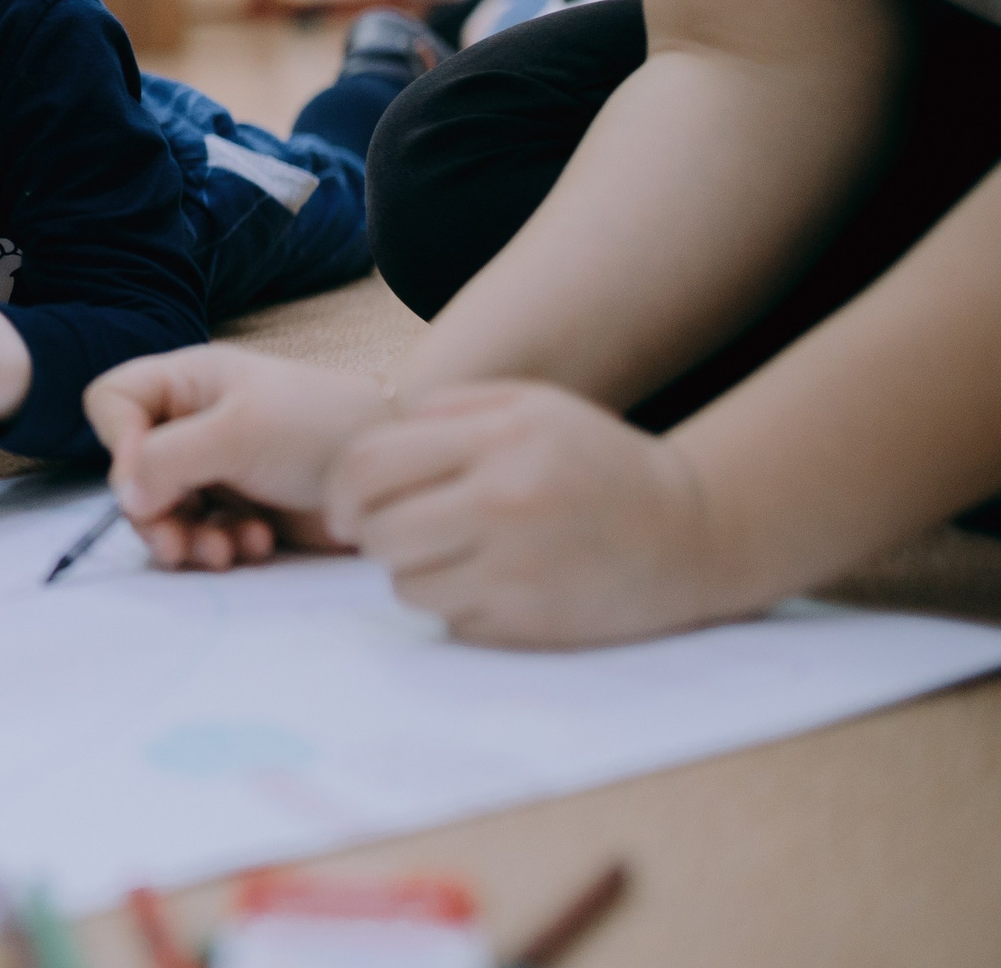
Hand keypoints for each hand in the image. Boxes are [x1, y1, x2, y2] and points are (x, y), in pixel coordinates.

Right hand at [84, 346, 389, 568]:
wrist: (397, 470)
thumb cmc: (320, 427)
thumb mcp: (239, 432)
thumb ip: (171, 459)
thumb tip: (125, 496)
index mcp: (187, 384)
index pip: (114, 403)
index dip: (119, 442)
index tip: (147, 476)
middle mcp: (193, 423)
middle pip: (133, 470)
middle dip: (152, 511)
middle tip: (175, 541)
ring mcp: (215, 467)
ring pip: (163, 510)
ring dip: (185, 537)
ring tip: (222, 551)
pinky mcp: (240, 507)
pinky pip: (202, 533)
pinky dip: (219, 546)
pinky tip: (254, 544)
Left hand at [325, 381, 723, 646]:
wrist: (694, 532)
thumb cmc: (597, 461)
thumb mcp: (530, 406)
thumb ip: (447, 409)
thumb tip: (368, 441)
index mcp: (498, 440)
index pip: (368, 464)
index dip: (337, 490)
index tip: (342, 506)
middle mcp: (504, 503)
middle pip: (378, 532)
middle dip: (369, 535)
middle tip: (390, 533)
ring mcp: (518, 570)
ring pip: (404, 584)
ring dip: (411, 573)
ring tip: (450, 554)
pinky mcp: (531, 625)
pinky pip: (449, 620)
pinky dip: (453, 604)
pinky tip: (491, 582)